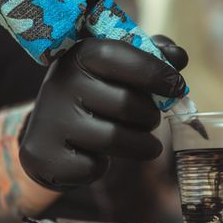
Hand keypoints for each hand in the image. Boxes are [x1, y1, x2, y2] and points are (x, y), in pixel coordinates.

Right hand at [19, 35, 188, 190]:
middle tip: (150, 119)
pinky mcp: (44, 155)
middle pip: (127, 104)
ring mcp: (50, 120)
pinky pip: (92, 168)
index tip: (177, 87)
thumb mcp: (117, 70)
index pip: (122, 57)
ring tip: (143, 142)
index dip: (156, 72)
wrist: (49, 134)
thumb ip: (150, 57)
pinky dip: (102, 167)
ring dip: (140, 145)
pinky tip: (96, 156)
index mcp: (79, 55)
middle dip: (150, 116)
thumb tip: (178, 56)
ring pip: (115, 139)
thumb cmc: (95, 96)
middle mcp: (61, 83)